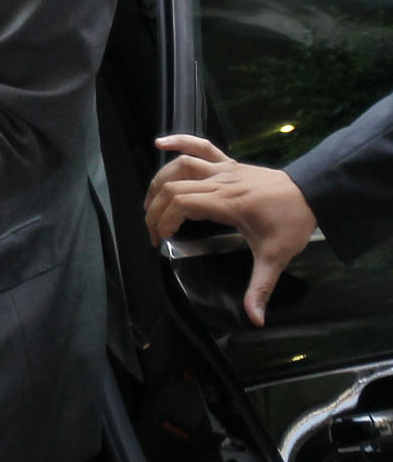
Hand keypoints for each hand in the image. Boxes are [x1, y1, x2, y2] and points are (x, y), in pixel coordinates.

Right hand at [144, 134, 316, 326]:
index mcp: (228, 203)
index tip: (161, 241)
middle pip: (174, 186)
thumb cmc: (291, 224)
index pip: (182, 203)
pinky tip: (161, 142)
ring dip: (159, 181)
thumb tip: (255, 320)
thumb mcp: (276, 258)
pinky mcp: (229, 163)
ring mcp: (224, 169)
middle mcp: (221, 181)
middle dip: (155, 208)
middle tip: (152, 232)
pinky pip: (201, 146)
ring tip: (148, 203)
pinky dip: (179, 141)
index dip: (164, 220)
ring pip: (181, 165)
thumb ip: (261, 288)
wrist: (313, 193)